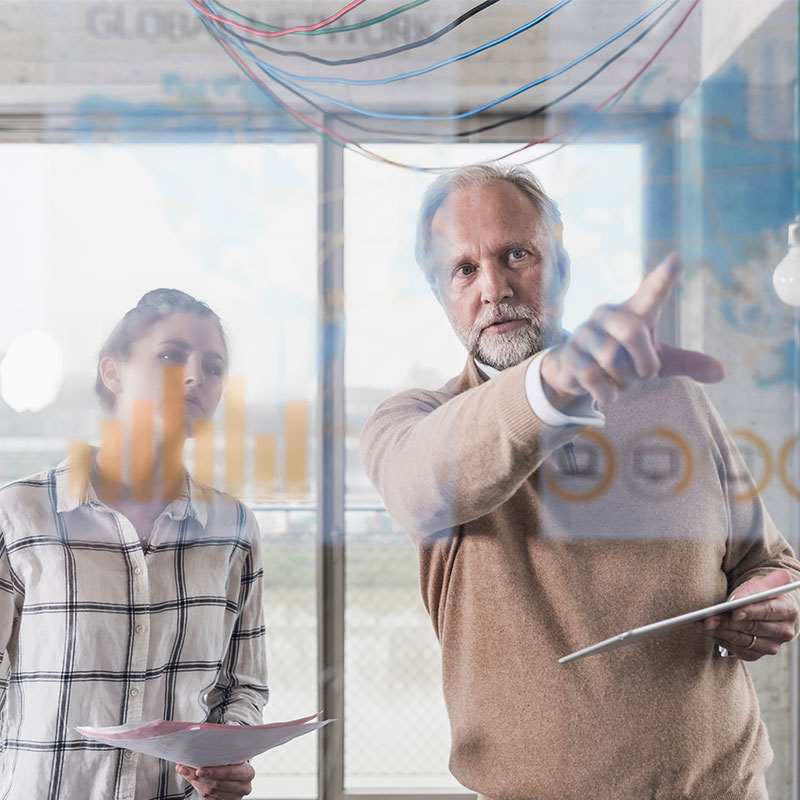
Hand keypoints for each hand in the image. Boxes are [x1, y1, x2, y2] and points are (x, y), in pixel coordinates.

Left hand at [176, 761, 254, 799]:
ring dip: (199, 783)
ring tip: (191, 774)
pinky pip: (211, 798)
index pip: (229, 772)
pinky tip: (199, 782)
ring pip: (212, 792)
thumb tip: (183, 764)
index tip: (199, 770)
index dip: (213, 771)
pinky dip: (202, 789)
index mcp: (247, 772)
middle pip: (218, 784)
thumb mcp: (227, 757)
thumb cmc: (232, 763)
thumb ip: (208, 758)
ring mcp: (236, 797)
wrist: (237, 774)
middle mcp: (244, 786)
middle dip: (202, 777)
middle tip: (190, 771)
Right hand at [540, 253, 723, 408]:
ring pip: (611, 359)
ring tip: (620, 382)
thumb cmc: (621, 360)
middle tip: (643, 375)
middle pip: (632, 332)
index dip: (663, 278)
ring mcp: (585, 334)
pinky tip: (606, 392)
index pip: (651, 292)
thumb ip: (685, 363)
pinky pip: (593, 377)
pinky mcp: (570, 356)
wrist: (573, 371)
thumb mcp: (654, 360)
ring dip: (624, 381)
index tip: (677, 259)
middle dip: (644, 362)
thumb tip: (722, 373)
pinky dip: (608, 393)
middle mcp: (607, 316)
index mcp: (633, 311)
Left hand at [698, 569, 798, 660]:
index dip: (751, 612)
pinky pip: (738, 650)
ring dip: (720, 632)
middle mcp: (783, 631)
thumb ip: (764, 584)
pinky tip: (709, 633)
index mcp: (788, 611)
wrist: (758, 608)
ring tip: (702, 625)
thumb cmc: (758, 594)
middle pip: (752, 628)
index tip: (734, 612)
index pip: (768, 611)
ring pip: (743, 640)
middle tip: (708, 618)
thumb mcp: (760, 584)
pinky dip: (722, 641)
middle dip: (727, 622)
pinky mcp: (757, 654)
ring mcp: (772, 645)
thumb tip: (773, 580)